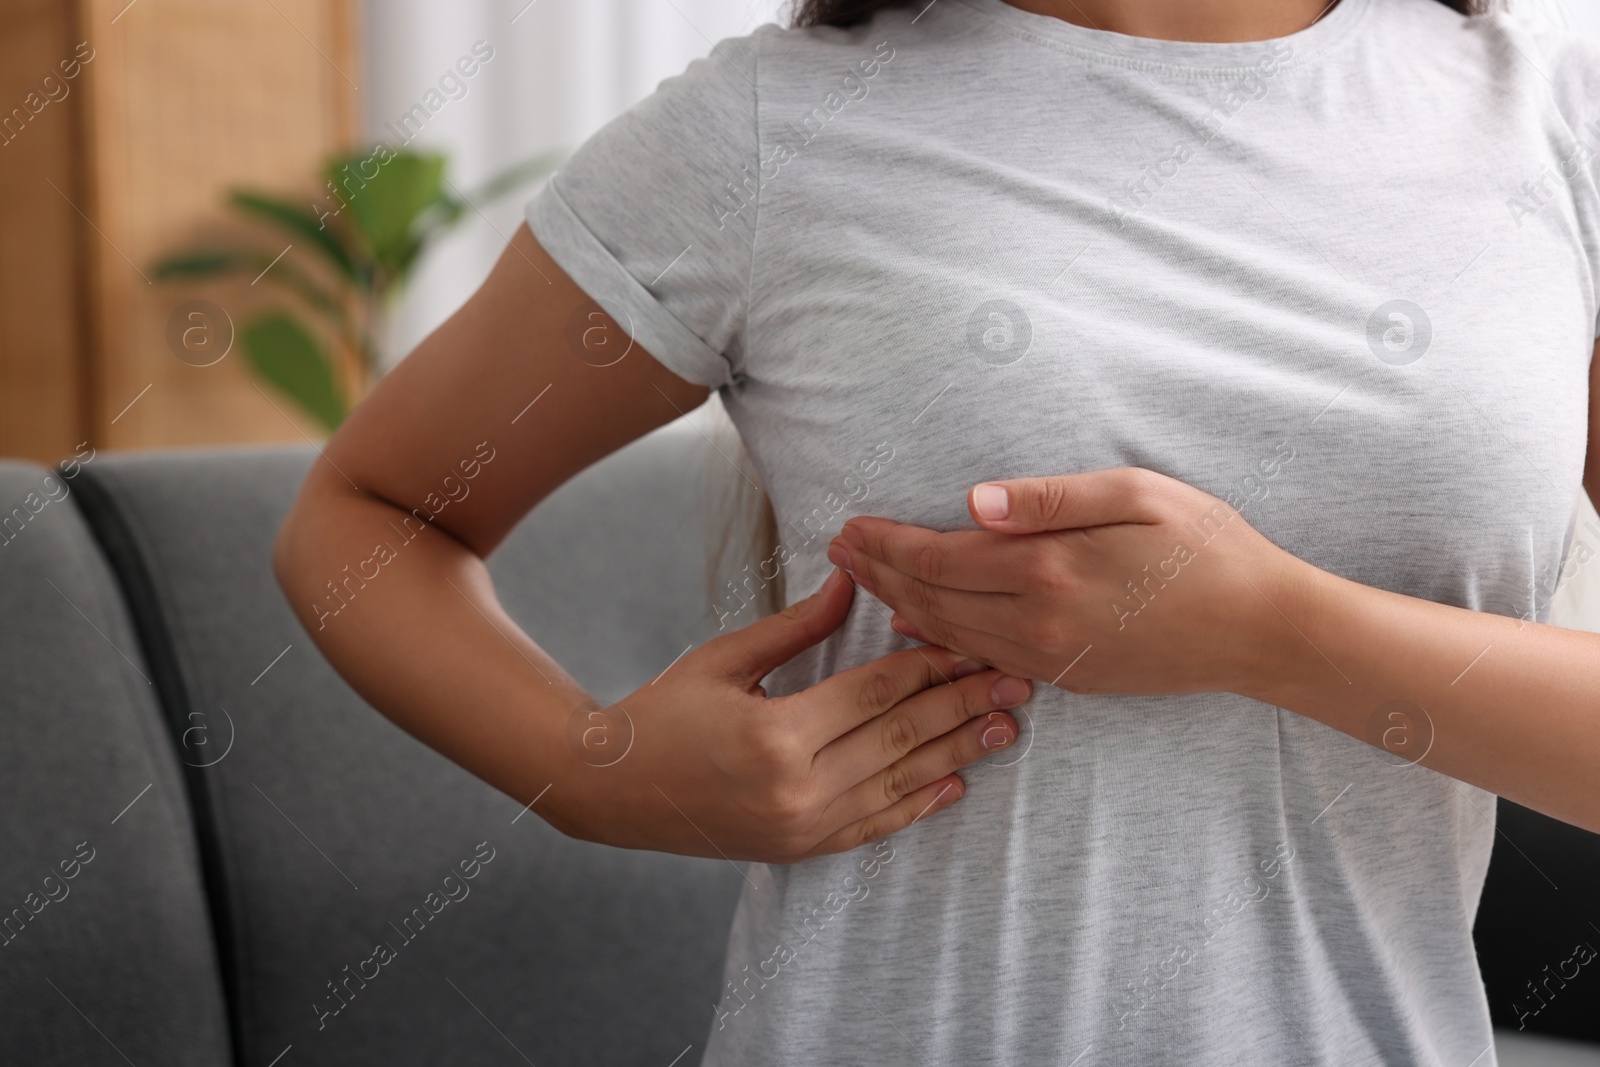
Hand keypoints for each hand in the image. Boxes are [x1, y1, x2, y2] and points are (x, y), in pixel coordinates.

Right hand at [543, 568, 1032, 862]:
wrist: (614, 791)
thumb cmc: (664, 712)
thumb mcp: (725, 658)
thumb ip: (798, 625)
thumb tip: (854, 577)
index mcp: (777, 735)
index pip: (877, 693)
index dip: (933, 665)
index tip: (978, 642)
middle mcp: (797, 789)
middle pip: (901, 737)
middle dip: (964, 706)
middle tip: (1017, 681)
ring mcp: (802, 827)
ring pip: (900, 784)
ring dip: (959, 754)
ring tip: (1006, 727)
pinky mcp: (801, 850)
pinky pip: (875, 827)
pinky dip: (918, 805)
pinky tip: (956, 785)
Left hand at [828, 468, 1304, 697]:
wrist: (1262, 630)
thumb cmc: (1208, 548)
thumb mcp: (1137, 495)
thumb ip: (1048, 499)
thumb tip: (970, 502)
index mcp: (1047, 569)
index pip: (938, 558)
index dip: (885, 544)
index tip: (848, 527)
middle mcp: (1037, 622)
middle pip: (931, 600)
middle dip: (877, 575)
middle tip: (835, 552)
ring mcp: (1050, 656)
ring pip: (949, 635)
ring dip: (899, 607)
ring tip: (862, 583)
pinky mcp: (1067, 675)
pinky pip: (982, 660)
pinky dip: (939, 643)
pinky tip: (918, 630)